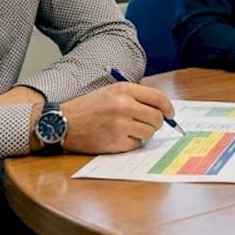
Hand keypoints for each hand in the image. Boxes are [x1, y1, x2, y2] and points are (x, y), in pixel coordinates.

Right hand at [58, 82, 175, 154]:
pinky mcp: (116, 141)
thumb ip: (136, 97)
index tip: (170, 114)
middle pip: (157, 117)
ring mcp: (120, 124)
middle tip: (148, 124)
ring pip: (150, 132)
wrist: (64, 123)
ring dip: (144, 133)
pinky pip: (137, 144)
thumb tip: (162, 109)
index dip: (168, 108)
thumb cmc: (89, 107)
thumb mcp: (112, 92)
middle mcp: (124, 105)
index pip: (158, 98)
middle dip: (157, 123)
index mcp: (124, 90)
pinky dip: (132, 143)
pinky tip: (118, 137)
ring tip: (129, 129)